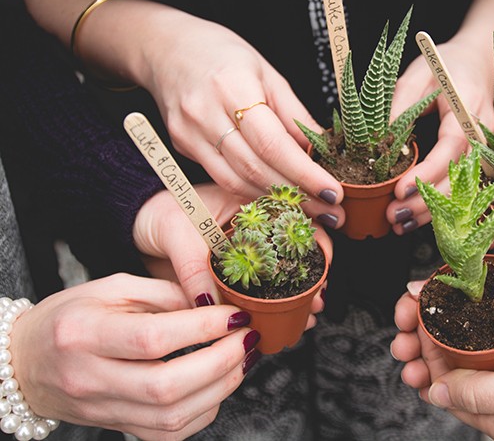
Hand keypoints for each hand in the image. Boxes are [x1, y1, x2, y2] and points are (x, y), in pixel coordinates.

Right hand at [9, 274, 258, 439]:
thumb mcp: (111, 287)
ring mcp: (101, 410)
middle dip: (221, 361)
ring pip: (172, 416)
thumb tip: (214, 306)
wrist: (26, 360)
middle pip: (166, 385)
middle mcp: (90, 378)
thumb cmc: (72, 316)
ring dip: (221, 387)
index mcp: (83, 334)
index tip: (235, 315)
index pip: (152, 338)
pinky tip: (220, 384)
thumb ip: (163, 293)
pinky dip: (205, 410)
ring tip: (243, 358)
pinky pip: (169, 433)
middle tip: (248, 337)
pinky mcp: (117, 428)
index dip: (203, 328)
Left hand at [133, 183, 328, 322]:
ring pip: (283, 277)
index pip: (297, 220)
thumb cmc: (160, 213)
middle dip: (313, 279)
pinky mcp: (234, 279)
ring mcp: (248, 256)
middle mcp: (257, 232)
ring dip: (298, 298)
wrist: (137, 226)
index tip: (321, 268)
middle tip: (317, 302)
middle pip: (296, 253)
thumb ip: (193, 267)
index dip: (315, 243)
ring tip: (307, 318)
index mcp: (252, 206)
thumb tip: (209, 304)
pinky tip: (284, 324)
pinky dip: (273, 310)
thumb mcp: (177, 233)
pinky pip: (259, 296)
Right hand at [140, 13, 344, 226]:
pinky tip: (278, 196)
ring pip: (236, 181)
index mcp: (233, 88)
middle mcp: (205, 114)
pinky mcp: (182, 147)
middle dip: (298, 195)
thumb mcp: (268, 73)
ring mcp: (189, 134)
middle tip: (331, 210)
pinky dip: (253, 190)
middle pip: (255, 168)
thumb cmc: (222, 54)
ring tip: (311, 209)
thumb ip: (294, 113)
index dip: (305, 174)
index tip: (333, 192)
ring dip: (277, 201)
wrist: (166, 47)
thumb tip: (323, 148)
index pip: (273, 144)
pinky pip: (223, 178)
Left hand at [387, 36, 493, 234]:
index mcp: (467, 109)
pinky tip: (418, 218)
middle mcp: (483, 133)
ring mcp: (485, 148)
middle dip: (428, 201)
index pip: (451, 146)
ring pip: (465, 189)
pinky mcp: (480, 159)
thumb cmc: (443, 66)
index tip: (401, 190)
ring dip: (434, 211)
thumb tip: (382, 138)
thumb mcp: (416, 74)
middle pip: (461, 176)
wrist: (475, 62)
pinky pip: (464, 187)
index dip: (428, 172)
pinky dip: (442, 205)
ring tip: (400, 223)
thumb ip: (400, 101)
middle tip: (394, 214)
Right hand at [391, 244, 493, 387]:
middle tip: (403, 347)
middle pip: (438, 331)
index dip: (416, 307)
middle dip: (412, 339)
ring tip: (412, 370)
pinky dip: (446, 385)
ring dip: (423, 364)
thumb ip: (470, 278)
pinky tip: (431, 386)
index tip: (404, 314)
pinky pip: (471, 380)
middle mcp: (487, 318)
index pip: (440, 300)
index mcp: (484, 290)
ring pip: (448, 358)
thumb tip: (421, 285)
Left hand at [393, 250, 493, 440]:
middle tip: (420, 309)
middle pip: (463, 371)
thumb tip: (439, 394)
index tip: (418, 327)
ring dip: (459, 329)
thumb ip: (483, 394)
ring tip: (442, 304)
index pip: (452, 392)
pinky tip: (483, 307)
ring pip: (483, 354)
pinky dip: (493, 325)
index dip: (431, 359)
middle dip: (437, 341)